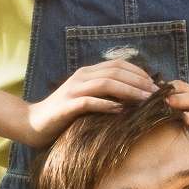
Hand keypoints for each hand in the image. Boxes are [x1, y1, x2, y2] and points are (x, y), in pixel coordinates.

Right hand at [23, 59, 158, 146]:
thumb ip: (104, 94)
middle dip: (138, 81)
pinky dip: (106, 105)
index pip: (118, 65)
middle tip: (156, 93)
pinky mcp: (67, 106)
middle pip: (115, 72)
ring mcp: (73, 90)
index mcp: (87, 73)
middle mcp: (81, 77)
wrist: (33, 123)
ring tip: (145, 100)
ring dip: (128, 91)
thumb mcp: (87, 99)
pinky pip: (89, 102)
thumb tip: (134, 97)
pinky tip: (120, 111)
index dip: (138, 72)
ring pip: (106, 84)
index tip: (154, 84)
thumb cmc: (64, 115)